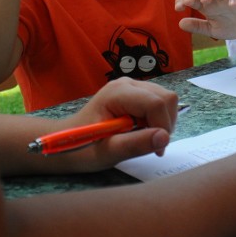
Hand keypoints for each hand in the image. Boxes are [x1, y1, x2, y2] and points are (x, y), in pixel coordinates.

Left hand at [59, 78, 178, 165]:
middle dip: (165, 124)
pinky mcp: (137, 93)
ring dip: (163, 122)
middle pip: (166, 98)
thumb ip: (135, 144)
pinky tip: (144, 131)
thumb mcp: (107, 152)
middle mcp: (128, 83)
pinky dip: (160, 119)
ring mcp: (133, 86)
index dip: (162, 126)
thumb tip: (164, 138)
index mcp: (117, 93)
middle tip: (151, 145)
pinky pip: (161, 102)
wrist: (68, 140)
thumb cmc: (83, 148)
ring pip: (167, 99)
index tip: (157, 149)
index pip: (156, 103)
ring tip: (144, 138)